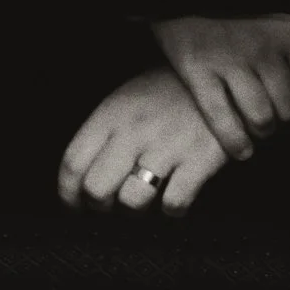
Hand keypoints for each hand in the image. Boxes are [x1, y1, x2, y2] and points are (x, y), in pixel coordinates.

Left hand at [57, 64, 233, 215]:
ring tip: (145, 201)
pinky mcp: (199, 161)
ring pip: (133, 201)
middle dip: (99, 206)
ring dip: (135, 211)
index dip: (67, 193)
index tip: (74, 205)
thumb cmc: (169, 93)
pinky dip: (172, 210)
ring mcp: (167, 147)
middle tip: (110, 206)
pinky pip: (174, 204)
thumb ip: (104, 132)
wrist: (222, 78)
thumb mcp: (127, 98)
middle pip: (96, 189)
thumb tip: (83, 174)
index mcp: (111, 115)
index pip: (73, 162)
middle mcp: (134, 131)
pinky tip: (174, 199)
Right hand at [149, 13, 289, 160]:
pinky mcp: (198, 71)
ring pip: (261, 118)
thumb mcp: (283, 4)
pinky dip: (234, 141)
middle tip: (275, 118)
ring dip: (262, 131)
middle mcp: (264, 50)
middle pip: (289, 108)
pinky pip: (222, 118)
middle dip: (284, 119)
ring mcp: (230, 62)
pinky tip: (242, 151)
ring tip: (258, 131)